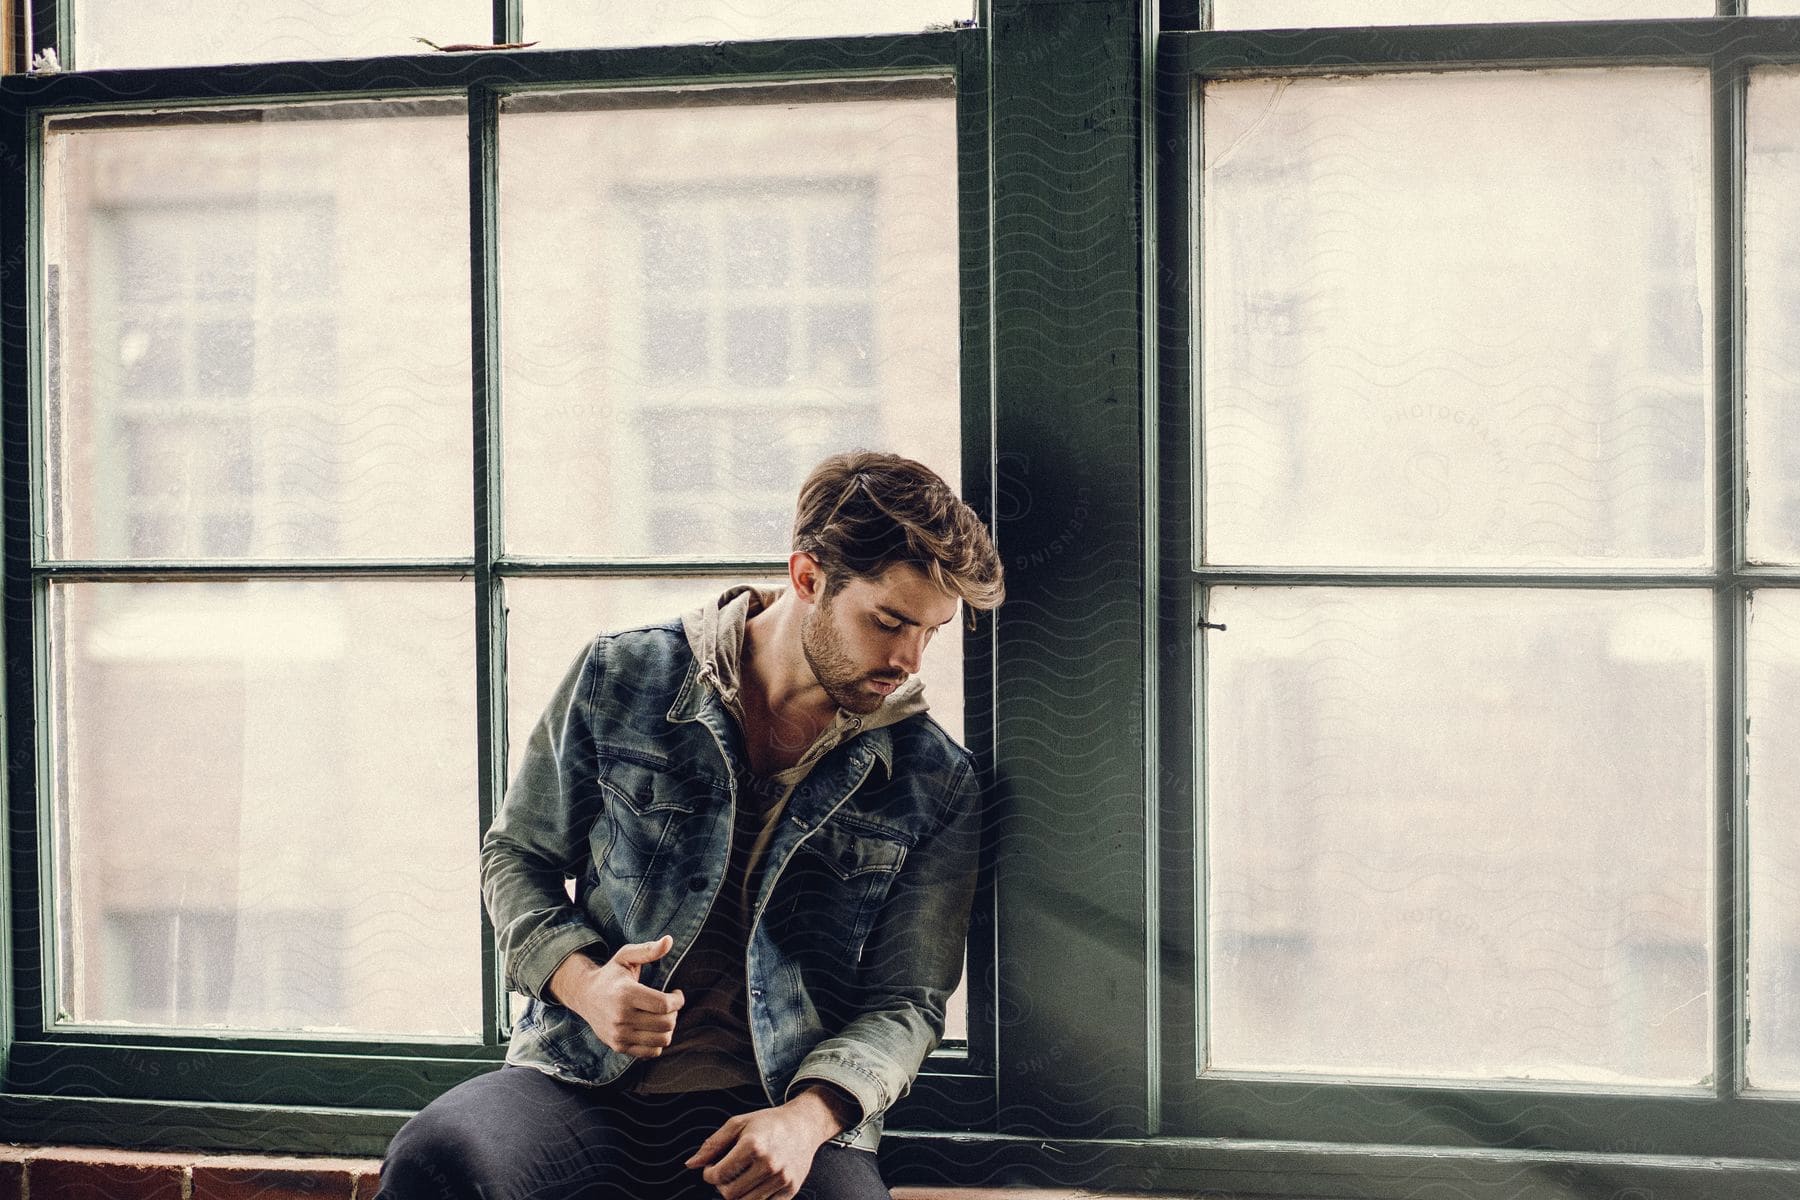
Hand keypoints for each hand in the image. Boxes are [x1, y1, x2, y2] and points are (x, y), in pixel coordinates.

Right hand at [547, 935, 683, 1057]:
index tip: (677, 993)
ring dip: (669, 1028)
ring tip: (662, 1016)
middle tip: (669, 1005)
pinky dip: (658, 1042)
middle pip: (666, 1023)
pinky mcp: (619, 1046)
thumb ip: (648, 950)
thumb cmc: (611, 974)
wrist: (585, 996)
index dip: (678, 1000)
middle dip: (674, 1013)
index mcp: (625, 994)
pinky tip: (653, 1028)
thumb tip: (669, 940)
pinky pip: (651, 1052)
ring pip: (662, 1040)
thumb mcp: (626, 956)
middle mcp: (621, 1017)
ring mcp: (619, 1034)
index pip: (663, 1004)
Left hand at [683, 1102, 836, 1199]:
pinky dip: (754, 1199)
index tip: (712, 1169)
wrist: (804, 1125)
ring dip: (737, 1195)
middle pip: (730, 1194)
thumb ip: (713, 1144)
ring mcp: (782, 1178)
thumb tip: (691, 1164)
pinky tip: (754, 1185)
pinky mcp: (791, 1190)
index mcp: (753, 1145)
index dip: (709, 1174)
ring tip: (740, 1179)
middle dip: (722, 1186)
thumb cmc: (769, 1123)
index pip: (719, 1175)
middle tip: (726, 1175)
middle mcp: (769, 1163)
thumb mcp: (738, 1123)